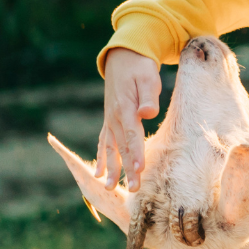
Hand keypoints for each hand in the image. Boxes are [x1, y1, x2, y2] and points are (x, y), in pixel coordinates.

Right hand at [100, 48, 161, 191]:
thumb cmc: (140, 68)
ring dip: (112, 168)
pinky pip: (104, 142)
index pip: (132, 135)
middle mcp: (114, 117)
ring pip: (111, 148)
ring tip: (110, 188)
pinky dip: (102, 158)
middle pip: (122, 147)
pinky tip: (100, 173)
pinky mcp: (109, 120)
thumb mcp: (148, 77)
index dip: (136, 153)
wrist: (123, 58)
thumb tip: (147, 113)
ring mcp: (110, 120)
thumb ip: (148, 96)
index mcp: (125, 108)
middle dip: (127, 169)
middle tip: (133, 189)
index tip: (139, 170)